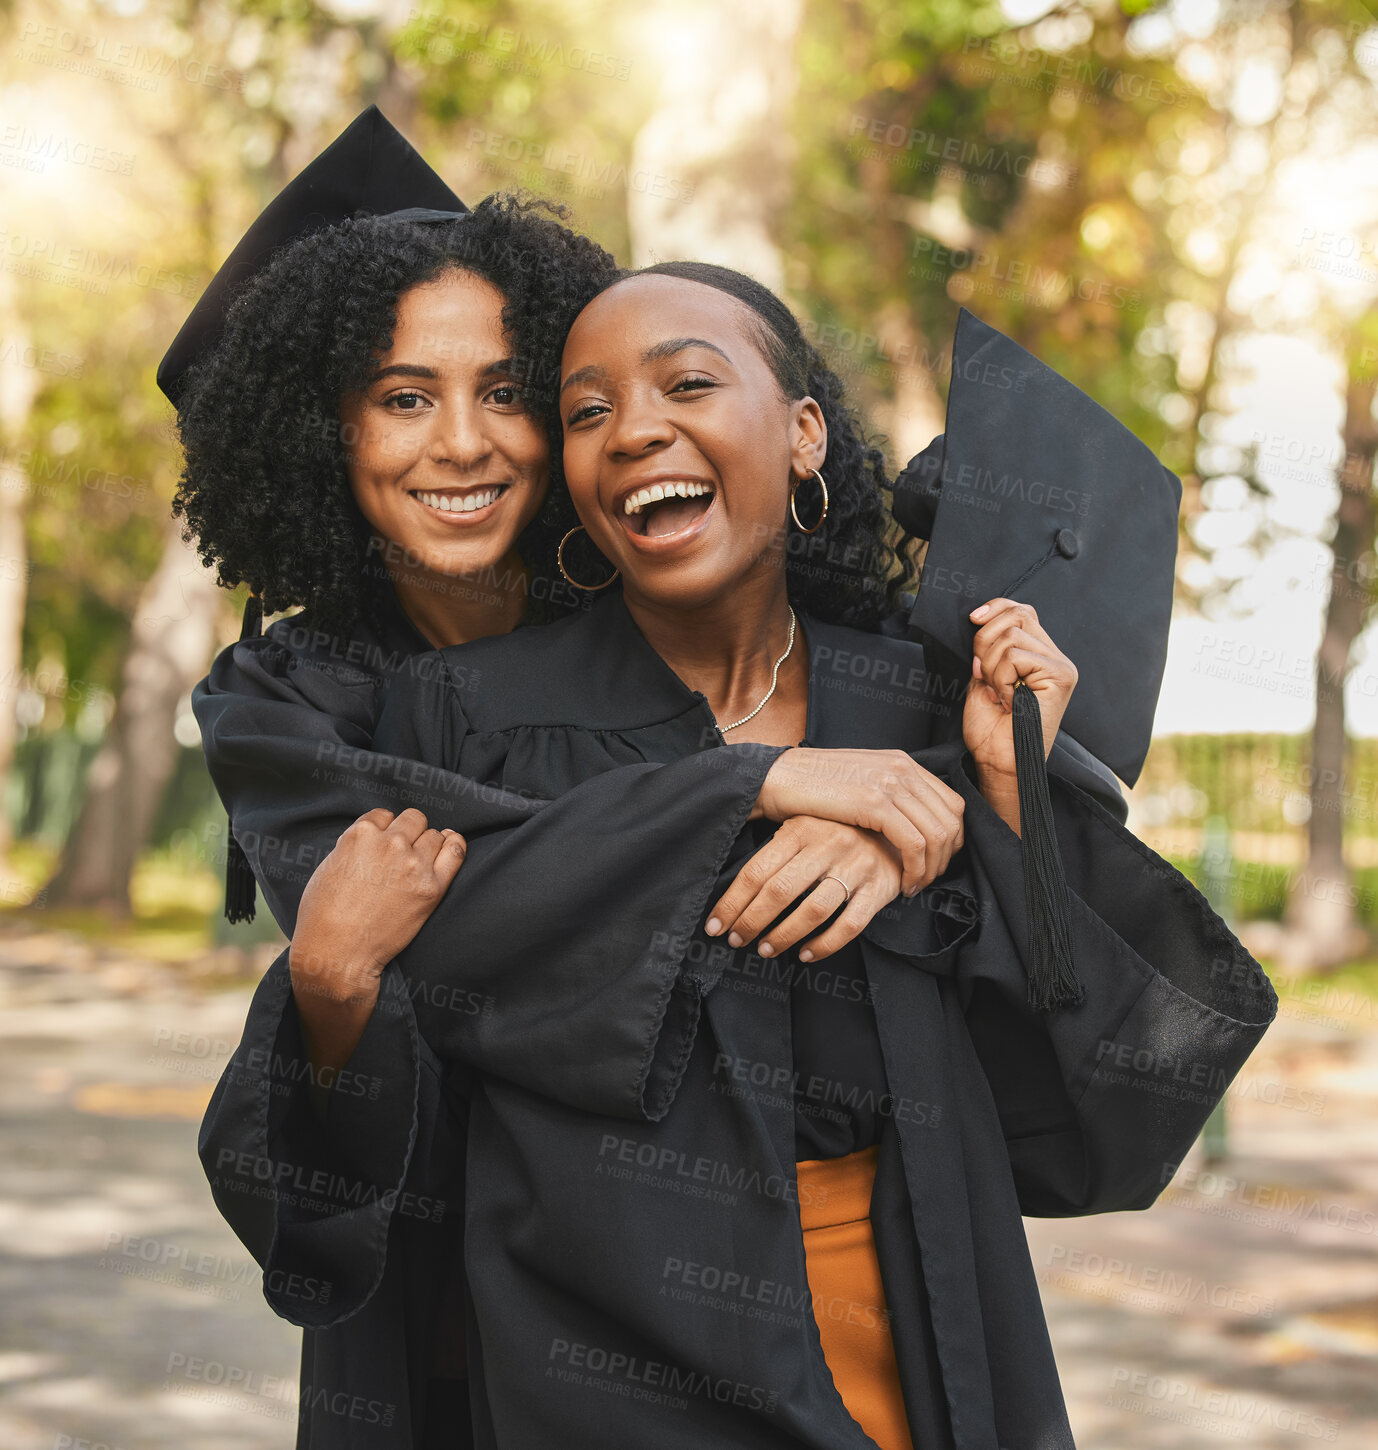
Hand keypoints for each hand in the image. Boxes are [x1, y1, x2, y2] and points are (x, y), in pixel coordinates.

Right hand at [289, 808, 465, 1076]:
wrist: (338, 954)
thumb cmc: (323, 917)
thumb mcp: (328, 868)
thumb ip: (352, 845)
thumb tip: (369, 836)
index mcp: (360, 835)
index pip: (383, 816)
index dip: (384, 830)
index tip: (383, 846)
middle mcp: (390, 844)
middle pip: (412, 820)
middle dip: (408, 833)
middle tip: (402, 854)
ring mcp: (413, 864)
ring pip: (434, 835)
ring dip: (428, 844)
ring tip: (420, 862)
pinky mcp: (431, 887)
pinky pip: (455, 851)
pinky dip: (454, 844)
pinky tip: (450, 845)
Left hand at [704, 816, 908, 962]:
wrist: (896, 827)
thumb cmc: (836, 831)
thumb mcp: (803, 824)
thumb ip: (773, 847)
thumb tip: (729, 883)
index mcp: (801, 828)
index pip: (756, 871)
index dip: (732, 903)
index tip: (715, 926)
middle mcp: (828, 844)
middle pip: (779, 891)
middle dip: (751, 921)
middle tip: (737, 940)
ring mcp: (855, 866)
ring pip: (813, 910)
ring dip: (783, 935)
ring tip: (765, 949)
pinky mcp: (879, 888)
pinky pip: (850, 925)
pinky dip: (825, 945)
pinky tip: (806, 954)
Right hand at [753, 747, 963, 894]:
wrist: (776, 778)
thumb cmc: (810, 788)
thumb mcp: (859, 784)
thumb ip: (887, 796)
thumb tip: (908, 826)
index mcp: (902, 762)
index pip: (951, 803)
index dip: (951, 840)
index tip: (934, 863)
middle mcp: (902, 768)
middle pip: (952, 819)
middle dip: (945, 858)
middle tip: (926, 880)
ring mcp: (890, 783)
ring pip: (938, 834)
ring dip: (932, 869)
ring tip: (913, 886)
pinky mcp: (875, 803)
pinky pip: (915, 844)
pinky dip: (915, 870)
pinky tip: (902, 885)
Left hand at [962, 598, 1076, 780]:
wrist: (998, 762)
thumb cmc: (991, 729)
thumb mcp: (983, 678)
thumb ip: (988, 649)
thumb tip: (981, 619)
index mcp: (1038, 655)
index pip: (1021, 610)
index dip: (996, 607)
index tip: (973, 618)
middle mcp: (1055, 657)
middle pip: (1016, 615)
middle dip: (985, 641)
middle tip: (983, 674)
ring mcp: (1060, 666)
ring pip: (1010, 637)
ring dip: (991, 666)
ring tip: (998, 692)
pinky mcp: (1060, 676)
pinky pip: (1015, 656)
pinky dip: (1000, 677)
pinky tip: (1008, 700)